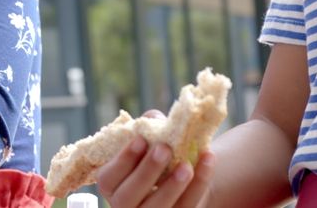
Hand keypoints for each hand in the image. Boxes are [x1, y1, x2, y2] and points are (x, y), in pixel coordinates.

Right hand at [96, 111, 215, 207]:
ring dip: (172, 187)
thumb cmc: (155, 154)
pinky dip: (199, 184)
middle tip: (163, 149)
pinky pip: (186, 206)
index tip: (141, 140)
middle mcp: (124, 206)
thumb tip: (155, 117)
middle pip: (128, 197)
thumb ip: (148, 126)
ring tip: (186, 165)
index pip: (108, 178)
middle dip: (147, 172)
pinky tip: (207, 160)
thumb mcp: (147, 140)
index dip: (123, 160)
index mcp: (111, 185)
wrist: (180, 177)